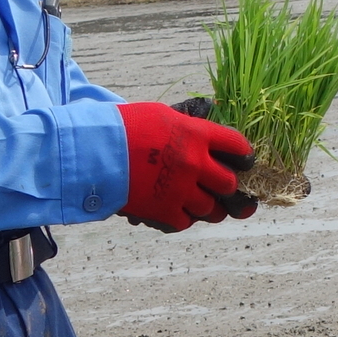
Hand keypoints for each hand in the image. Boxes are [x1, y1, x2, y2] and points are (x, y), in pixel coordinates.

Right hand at [119, 101, 253, 232]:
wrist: (94, 151)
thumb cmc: (124, 127)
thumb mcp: (162, 115)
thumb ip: (190, 126)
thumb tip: (209, 125)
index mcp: (196, 135)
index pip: (237, 146)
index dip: (243, 155)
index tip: (243, 160)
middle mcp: (194, 163)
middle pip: (229, 184)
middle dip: (226, 186)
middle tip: (218, 185)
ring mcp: (180, 190)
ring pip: (211, 209)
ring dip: (206, 205)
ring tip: (196, 201)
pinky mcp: (164, 211)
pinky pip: (186, 221)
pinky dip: (182, 217)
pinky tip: (174, 209)